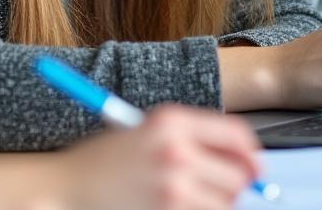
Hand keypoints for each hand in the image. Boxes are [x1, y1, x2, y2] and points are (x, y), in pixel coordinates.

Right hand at [53, 105, 261, 209]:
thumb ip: (193, 140)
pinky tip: (175, 208)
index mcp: (171, 120)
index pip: (236, 134)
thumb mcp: (146, 132)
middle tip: (221, 190)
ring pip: (225, 202)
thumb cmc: (104, 161)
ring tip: (187, 200)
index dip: (251, 153)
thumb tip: (243, 163)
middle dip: (235, 185)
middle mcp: (177, 149)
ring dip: (216, 205)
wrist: (67, 187)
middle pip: (237, 173)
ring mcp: (174, 184)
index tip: (254, 167)